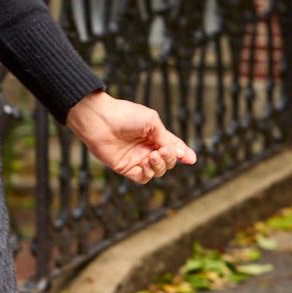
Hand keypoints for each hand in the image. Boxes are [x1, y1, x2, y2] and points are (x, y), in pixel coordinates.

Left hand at [65, 90, 196, 184]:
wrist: (100, 119)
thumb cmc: (124, 115)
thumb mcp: (152, 123)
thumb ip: (167, 139)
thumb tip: (184, 155)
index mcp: (154, 135)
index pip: (173, 148)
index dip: (183, 154)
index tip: (191, 159)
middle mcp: (146, 148)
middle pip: (167, 162)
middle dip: (170, 158)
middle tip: (162, 150)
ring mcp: (135, 158)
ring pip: (157, 171)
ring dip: (159, 166)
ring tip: (153, 155)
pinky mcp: (125, 167)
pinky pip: (143, 177)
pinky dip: (148, 173)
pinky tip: (145, 162)